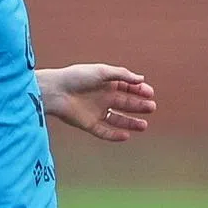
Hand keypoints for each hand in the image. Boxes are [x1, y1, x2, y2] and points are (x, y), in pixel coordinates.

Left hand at [38, 64, 156, 141]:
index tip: (149, 93)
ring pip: (118, 119)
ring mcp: (96, 112)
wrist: (55, 91)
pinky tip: (126, 135)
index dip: (139, 91)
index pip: (127, 88)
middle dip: (139, 106)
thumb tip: (141, 79)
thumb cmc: (77, 77)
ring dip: (131, 123)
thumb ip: (122, 75)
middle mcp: (103, 98)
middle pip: (125, 104)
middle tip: (151, 108)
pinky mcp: (88, 124)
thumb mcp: (102, 72)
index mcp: (106, 83)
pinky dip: (115, 135)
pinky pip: (104, 132)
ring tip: (144, 126)